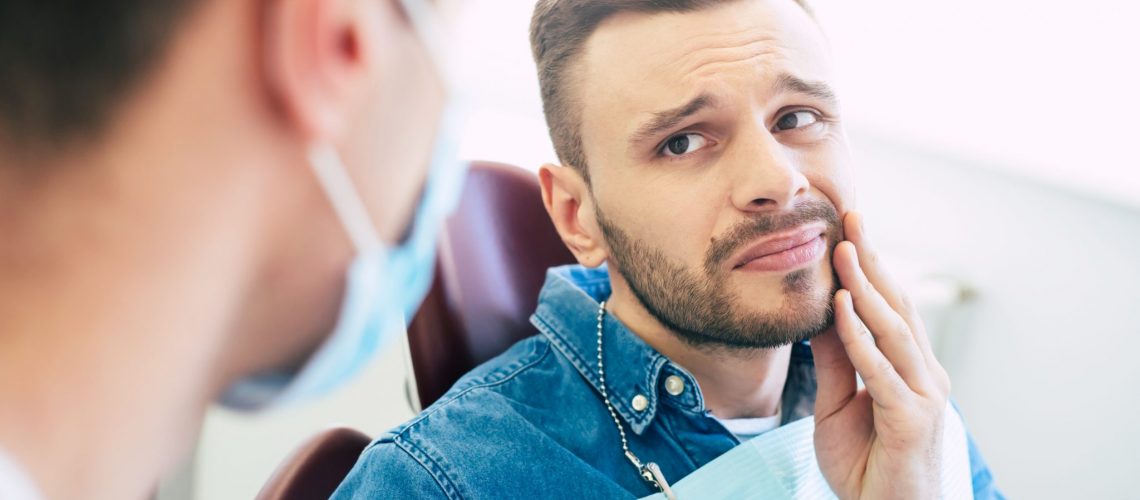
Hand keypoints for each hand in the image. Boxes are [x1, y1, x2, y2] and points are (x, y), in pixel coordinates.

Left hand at [811, 211, 951, 499]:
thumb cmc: (865, 464)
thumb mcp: (836, 404)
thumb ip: (833, 362)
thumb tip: (819, 314)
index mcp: (910, 368)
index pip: (890, 306)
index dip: (871, 267)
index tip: (849, 228)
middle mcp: (925, 375)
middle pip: (897, 306)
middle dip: (873, 260)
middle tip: (852, 217)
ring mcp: (923, 397)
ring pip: (893, 330)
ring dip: (866, 288)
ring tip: (845, 249)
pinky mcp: (912, 421)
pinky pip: (880, 371)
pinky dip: (860, 337)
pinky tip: (842, 308)